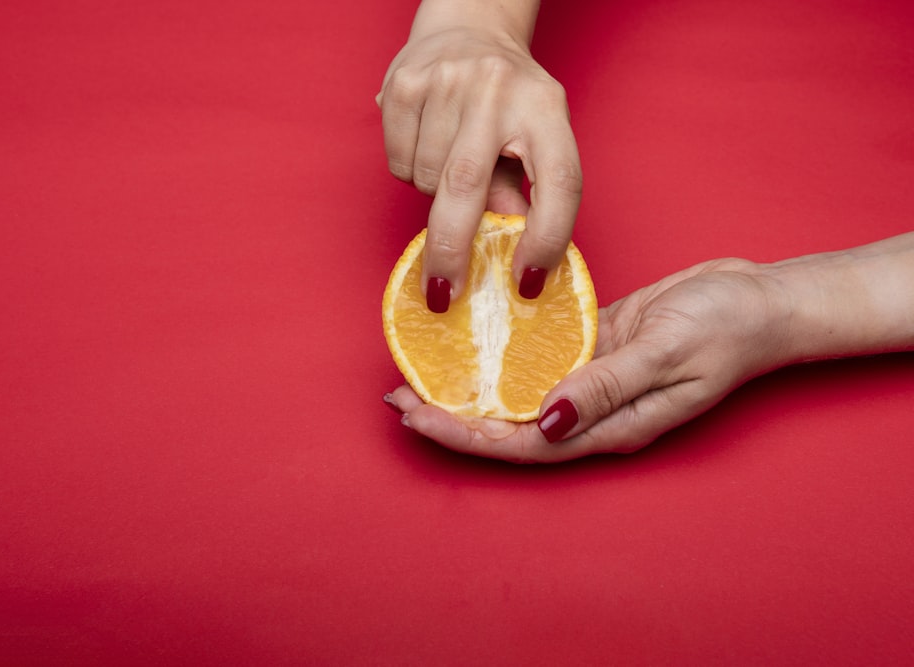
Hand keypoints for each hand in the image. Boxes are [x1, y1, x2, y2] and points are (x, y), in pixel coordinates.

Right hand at [378, 23, 581, 308]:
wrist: (469, 26)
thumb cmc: (510, 98)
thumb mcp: (536, 139)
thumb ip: (525, 196)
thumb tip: (513, 260)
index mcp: (546, 107)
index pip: (559, 182)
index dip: (547, 239)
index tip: (527, 283)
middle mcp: (498, 89)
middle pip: (468, 188)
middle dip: (452, 250)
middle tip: (445, 294)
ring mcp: (446, 82)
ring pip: (427, 181)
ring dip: (434, 195)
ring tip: (449, 162)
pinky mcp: (403, 84)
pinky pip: (398, 163)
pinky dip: (408, 170)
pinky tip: (425, 142)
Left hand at [385, 258, 791, 462]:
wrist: (759, 302)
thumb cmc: (724, 328)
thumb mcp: (666, 353)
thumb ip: (607, 386)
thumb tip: (547, 419)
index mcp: (610, 426)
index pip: (524, 443)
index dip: (467, 434)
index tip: (417, 416)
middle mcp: (593, 412)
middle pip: (510, 427)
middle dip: (452, 418)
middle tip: (397, 398)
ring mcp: (591, 382)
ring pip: (518, 396)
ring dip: (470, 390)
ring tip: (420, 376)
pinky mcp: (593, 349)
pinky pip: (537, 360)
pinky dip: (500, 358)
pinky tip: (471, 347)